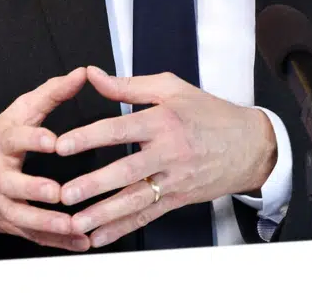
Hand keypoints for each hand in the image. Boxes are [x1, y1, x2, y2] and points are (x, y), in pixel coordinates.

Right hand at [0, 68, 91, 251]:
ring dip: (47, 223)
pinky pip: (33, 235)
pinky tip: (79, 243)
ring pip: (22, 216)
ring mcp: (2, 202)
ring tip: (72, 225)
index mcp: (2, 142)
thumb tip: (82, 73)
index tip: (52, 140)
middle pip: (13, 184)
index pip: (14, 138)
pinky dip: (57, 242)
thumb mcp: (18, 113)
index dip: (32, 139)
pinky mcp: (11, 223)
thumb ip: (50, 94)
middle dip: (34, 189)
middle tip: (57, 192)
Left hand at [56, 66, 276, 247]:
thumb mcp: (171, 88)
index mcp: (162, 121)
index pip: (119, 130)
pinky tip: (100, 237)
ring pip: (135, 200)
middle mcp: (167, 153)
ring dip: (104, 214)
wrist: (250, 146)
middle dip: (93, 184)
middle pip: (125, 171)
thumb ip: (128, 85)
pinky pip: (147, 216)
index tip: (61, 145)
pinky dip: (122, 228)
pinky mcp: (178, 199)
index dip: (89, 137)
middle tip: (65, 193)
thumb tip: (92, 75)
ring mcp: (174, 180)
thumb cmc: (208, 113)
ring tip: (76, 223)